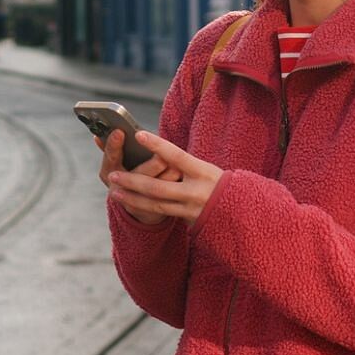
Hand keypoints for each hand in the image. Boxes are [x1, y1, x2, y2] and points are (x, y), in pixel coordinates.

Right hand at [96, 129, 181, 224]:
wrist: (139, 208)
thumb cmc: (130, 175)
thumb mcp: (117, 163)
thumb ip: (112, 149)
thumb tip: (98, 136)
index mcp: (108, 172)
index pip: (111, 156)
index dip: (114, 145)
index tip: (120, 132)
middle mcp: (118, 188)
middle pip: (136, 176)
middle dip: (150, 166)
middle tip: (162, 156)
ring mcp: (134, 201)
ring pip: (154, 188)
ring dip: (168, 175)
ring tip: (177, 165)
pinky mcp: (151, 210)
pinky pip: (165, 197)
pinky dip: (174, 184)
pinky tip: (182, 175)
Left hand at [106, 132, 221, 225]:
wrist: (242, 210)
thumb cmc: (218, 182)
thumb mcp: (207, 169)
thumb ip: (183, 163)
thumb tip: (157, 152)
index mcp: (203, 171)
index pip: (177, 156)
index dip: (158, 146)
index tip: (139, 135)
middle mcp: (196, 191)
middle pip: (159, 187)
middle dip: (134, 181)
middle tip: (112, 175)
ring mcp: (191, 208)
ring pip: (156, 204)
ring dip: (132, 198)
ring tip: (114, 191)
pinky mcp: (188, 220)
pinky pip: (161, 213)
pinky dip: (143, 207)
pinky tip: (129, 202)